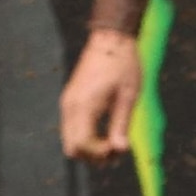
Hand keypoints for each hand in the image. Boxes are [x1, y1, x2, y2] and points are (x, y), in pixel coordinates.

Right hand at [57, 25, 142, 164]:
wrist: (110, 40)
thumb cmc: (124, 66)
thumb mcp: (128, 97)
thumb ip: (121, 125)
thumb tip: (120, 150)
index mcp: (84, 106)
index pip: (82, 144)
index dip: (100, 154)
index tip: (120, 149)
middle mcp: (70, 106)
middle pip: (72, 147)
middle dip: (94, 156)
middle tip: (117, 150)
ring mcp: (68, 103)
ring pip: (70, 140)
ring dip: (90, 148)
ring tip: (114, 143)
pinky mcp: (71, 100)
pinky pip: (72, 128)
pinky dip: (86, 137)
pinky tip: (105, 133)